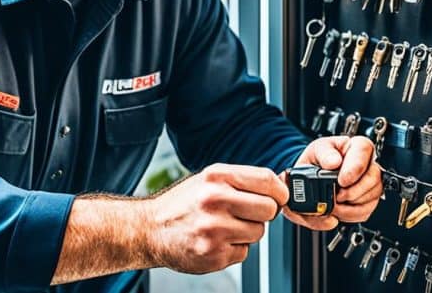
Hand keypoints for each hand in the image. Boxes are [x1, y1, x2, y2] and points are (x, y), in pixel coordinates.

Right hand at [140, 163, 288, 273]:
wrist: (151, 229)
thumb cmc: (183, 203)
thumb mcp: (209, 180)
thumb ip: (242, 181)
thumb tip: (280, 189)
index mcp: (216, 176)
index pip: (268, 181)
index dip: (279, 191)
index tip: (279, 197)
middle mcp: (215, 200)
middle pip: (269, 209)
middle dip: (263, 213)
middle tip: (246, 213)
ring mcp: (215, 230)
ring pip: (258, 232)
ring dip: (247, 232)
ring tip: (224, 226)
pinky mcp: (215, 254)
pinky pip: (244, 252)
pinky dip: (234, 248)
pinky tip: (216, 240)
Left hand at [280, 136, 382, 230]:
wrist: (310, 178)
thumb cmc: (318, 160)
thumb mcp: (315, 150)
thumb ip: (323, 153)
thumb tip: (333, 162)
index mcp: (355, 146)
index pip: (365, 149)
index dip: (355, 167)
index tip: (342, 180)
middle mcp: (367, 164)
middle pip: (373, 177)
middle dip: (353, 191)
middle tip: (337, 195)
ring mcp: (369, 183)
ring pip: (372, 196)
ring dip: (350, 206)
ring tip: (333, 203)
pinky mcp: (367, 201)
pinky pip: (365, 211)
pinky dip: (349, 214)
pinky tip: (338, 209)